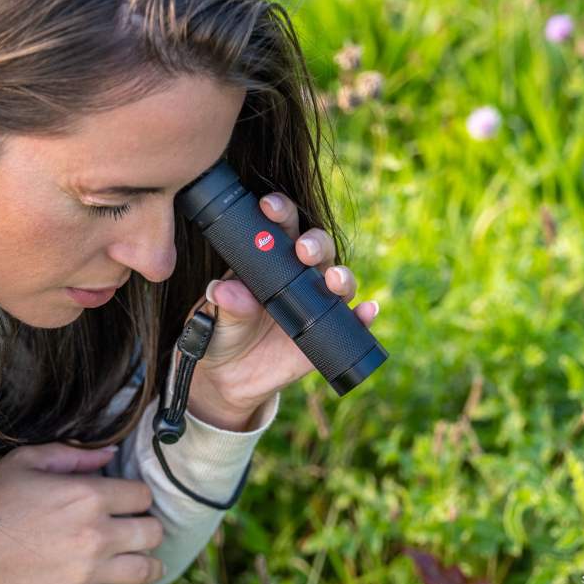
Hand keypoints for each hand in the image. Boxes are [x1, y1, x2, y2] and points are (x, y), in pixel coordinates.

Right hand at [0, 443, 164, 583]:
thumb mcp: (28, 462)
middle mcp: (97, 534)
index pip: (142, 496)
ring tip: (149, 564)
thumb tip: (112, 454)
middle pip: (153, 532)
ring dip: (151, 566)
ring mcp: (88, 571)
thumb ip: (75, 455)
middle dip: (149, 529)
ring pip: (145, 570)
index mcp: (89, 496)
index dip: (138, 498)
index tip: (130, 504)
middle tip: (139, 531)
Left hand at [181, 192, 380, 416]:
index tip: (269, 207)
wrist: (229, 376)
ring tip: (334, 280)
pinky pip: (350, 322)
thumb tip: (225, 290)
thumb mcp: (216, 317)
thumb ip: (224, 303)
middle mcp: (298, 276)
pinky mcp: (327, 333)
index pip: (280, 227)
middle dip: (314, 243)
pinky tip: (368, 311)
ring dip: (342, 276)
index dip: (280, 211)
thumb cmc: (220, 334)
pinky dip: (363, 316)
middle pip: (317, 248)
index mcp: (269, 261)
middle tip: (303, 249)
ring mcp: (316, 304)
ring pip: (338, 281)